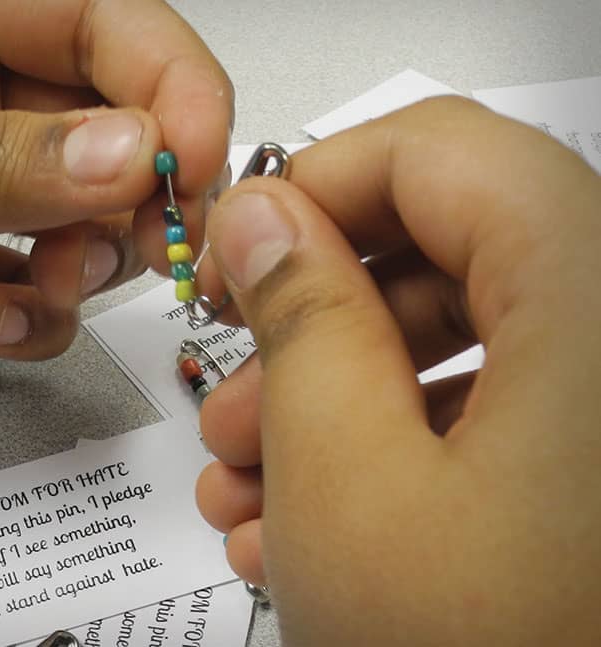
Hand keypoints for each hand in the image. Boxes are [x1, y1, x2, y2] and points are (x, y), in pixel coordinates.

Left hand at [0, 0, 231, 374]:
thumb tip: (118, 157)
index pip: (101, 19)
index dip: (167, 85)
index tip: (193, 158)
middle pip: (111, 128)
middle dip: (145, 191)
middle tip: (154, 240)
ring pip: (78, 221)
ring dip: (89, 263)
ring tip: (53, 283)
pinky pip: (14, 294)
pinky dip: (26, 319)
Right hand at [195, 97, 600, 644]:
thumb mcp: (350, 479)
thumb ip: (300, 318)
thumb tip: (263, 219)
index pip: (444, 152)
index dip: (319, 186)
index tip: (238, 253)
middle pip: (448, 254)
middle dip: (313, 323)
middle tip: (232, 391)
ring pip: (461, 346)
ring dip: (337, 402)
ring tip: (247, 485)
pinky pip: (493, 420)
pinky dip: (394, 455)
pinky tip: (310, 526)